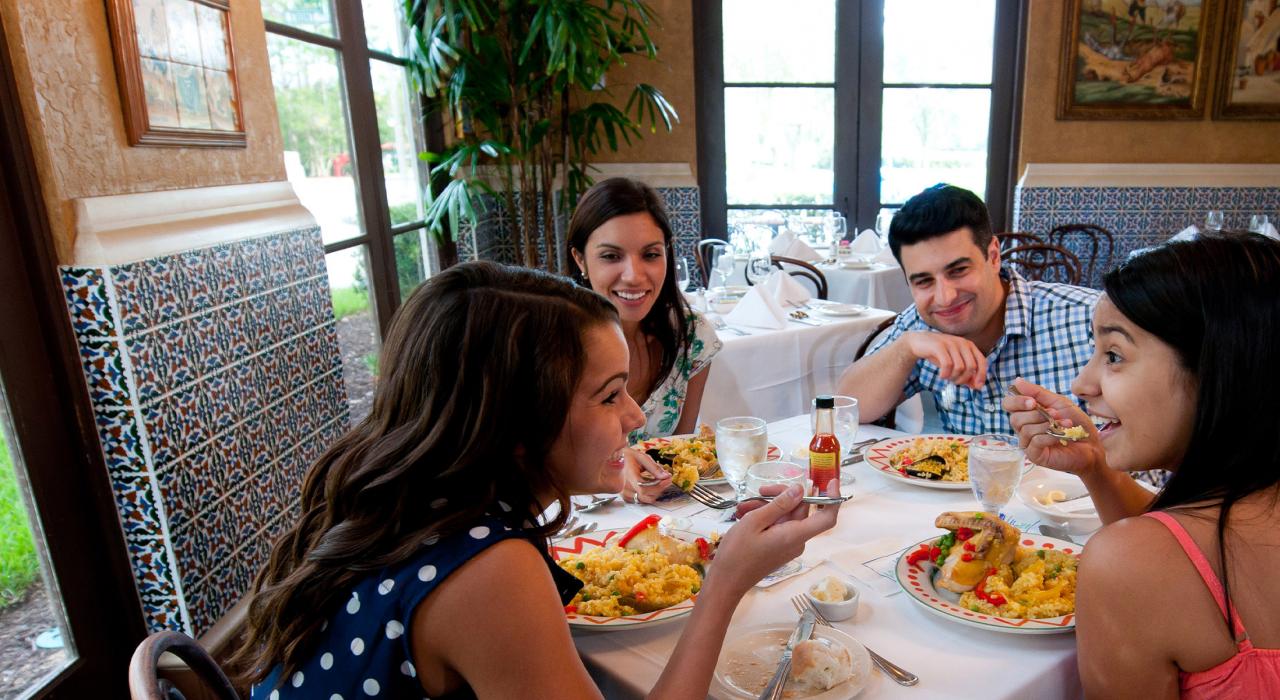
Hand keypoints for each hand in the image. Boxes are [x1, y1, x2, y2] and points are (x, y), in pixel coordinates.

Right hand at [619, 448, 670, 503]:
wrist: (613, 459)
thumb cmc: (627, 456)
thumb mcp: (642, 458)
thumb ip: (654, 468)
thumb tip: (666, 476)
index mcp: (628, 476)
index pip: (644, 488)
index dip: (659, 486)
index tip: (668, 479)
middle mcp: (624, 487)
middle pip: (647, 496)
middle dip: (660, 488)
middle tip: (666, 479)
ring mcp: (624, 493)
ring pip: (645, 500)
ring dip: (655, 492)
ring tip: (659, 481)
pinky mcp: (626, 497)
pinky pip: (641, 500)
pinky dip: (649, 494)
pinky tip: (651, 485)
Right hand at [713, 479, 840, 596]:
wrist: (727, 581)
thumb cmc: (738, 552)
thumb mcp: (754, 521)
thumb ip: (779, 505)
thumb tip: (800, 489)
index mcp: (795, 535)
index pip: (826, 518)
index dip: (833, 499)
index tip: (831, 481)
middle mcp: (797, 540)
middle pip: (801, 510)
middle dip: (781, 496)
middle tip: (760, 491)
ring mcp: (788, 544)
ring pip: (786, 516)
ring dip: (768, 506)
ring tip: (744, 507)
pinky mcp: (779, 546)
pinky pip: (779, 525)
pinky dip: (765, 517)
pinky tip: (746, 514)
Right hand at [901, 331, 987, 388]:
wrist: (918, 342)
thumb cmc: (938, 354)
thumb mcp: (954, 363)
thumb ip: (966, 374)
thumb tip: (977, 387)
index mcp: (969, 345)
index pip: (982, 361)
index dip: (982, 375)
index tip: (977, 387)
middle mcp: (962, 343)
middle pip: (971, 367)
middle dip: (964, 379)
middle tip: (954, 382)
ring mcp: (951, 343)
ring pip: (960, 367)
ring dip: (954, 377)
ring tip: (947, 378)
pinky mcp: (939, 346)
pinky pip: (948, 365)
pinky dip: (945, 374)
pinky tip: (941, 376)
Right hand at [1002, 377, 1106, 476]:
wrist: (1091, 444)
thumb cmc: (1075, 423)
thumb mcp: (1058, 402)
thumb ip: (1037, 392)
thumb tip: (1017, 380)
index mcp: (1026, 413)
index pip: (1008, 405)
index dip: (1016, 401)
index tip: (1032, 402)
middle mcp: (1023, 428)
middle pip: (1015, 419)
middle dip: (1036, 414)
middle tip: (1055, 414)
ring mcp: (1028, 443)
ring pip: (1026, 430)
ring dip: (1047, 425)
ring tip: (1064, 424)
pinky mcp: (1034, 456)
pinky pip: (1035, 442)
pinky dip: (1049, 436)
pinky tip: (1060, 436)